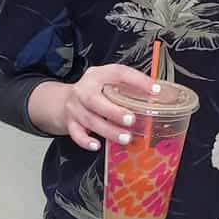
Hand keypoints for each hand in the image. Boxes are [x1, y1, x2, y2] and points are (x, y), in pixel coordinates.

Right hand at [28, 65, 160, 149]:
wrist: (62, 101)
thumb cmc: (93, 92)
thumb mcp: (107, 82)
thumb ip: (127, 87)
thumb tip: (157, 95)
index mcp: (98, 75)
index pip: (118, 73)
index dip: (137, 81)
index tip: (155, 90)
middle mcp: (84, 89)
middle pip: (94, 100)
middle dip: (114, 112)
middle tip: (131, 120)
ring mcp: (75, 107)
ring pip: (90, 120)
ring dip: (108, 130)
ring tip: (126, 138)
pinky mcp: (70, 122)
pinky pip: (76, 133)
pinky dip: (86, 141)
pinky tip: (97, 146)